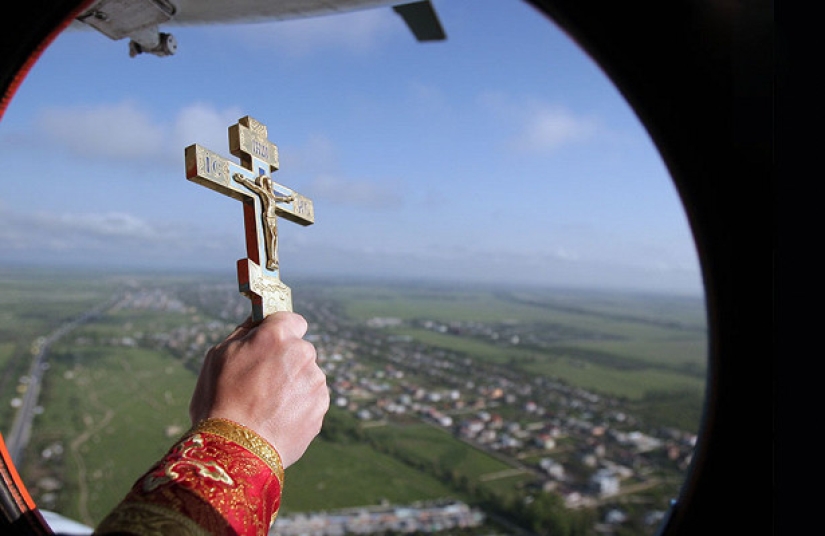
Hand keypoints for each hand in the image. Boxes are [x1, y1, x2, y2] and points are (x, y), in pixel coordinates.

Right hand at [189, 312, 328, 467]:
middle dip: (285, 360)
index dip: (279, 331)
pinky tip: (276, 419)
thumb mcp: (219, 355)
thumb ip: (244, 332)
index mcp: (277, 335)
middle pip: (299, 349)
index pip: (291, 319)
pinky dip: (298, 406)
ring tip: (266, 406)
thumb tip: (258, 321)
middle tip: (260, 381)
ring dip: (292, 384)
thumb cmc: (219, 400)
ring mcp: (315, 381)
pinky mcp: (321, 407)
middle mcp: (302, 353)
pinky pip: (310, 399)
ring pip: (306, 375)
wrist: (235, 449)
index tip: (270, 343)